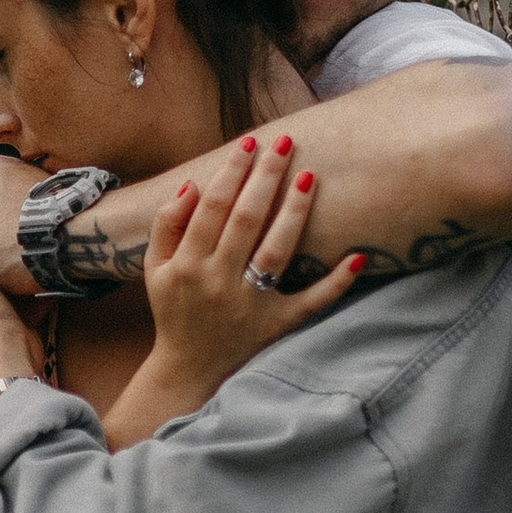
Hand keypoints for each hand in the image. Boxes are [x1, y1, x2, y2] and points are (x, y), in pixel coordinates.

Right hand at [140, 135, 366, 400]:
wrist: (188, 370)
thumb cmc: (175, 309)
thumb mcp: (155, 268)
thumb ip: (166, 224)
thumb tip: (192, 184)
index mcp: (187, 265)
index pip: (213, 207)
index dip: (231, 172)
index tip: (249, 144)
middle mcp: (218, 282)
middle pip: (246, 221)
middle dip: (266, 178)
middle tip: (285, 143)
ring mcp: (250, 305)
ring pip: (276, 252)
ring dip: (293, 213)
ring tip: (308, 176)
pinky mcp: (277, 324)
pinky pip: (310, 303)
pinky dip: (335, 283)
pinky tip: (356, 256)